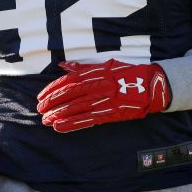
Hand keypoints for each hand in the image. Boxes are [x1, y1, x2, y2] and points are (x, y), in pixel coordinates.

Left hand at [36, 59, 170, 132]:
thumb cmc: (128, 73)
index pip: (68, 81)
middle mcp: (98, 87)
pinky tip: (59, 127)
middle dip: (52, 103)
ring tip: (45, 120)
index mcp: (96, 73)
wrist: (152, 86)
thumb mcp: (106, 65)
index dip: (52, 89)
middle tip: (39, 110)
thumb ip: (82, 67)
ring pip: (76, 109)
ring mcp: (104, 101)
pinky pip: (87, 120)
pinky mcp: (110, 114)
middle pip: (69, 96)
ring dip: (58, 115)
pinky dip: (72, 124)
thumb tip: (62, 65)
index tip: (41, 96)